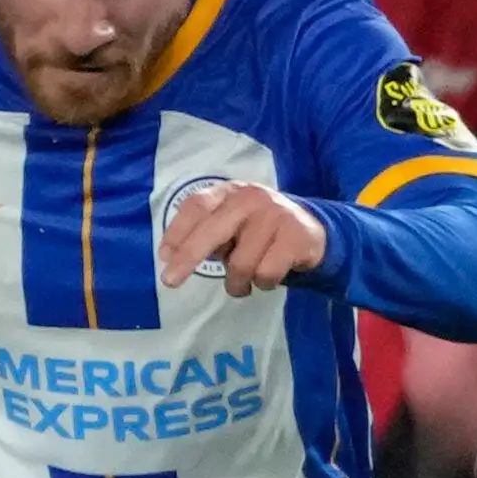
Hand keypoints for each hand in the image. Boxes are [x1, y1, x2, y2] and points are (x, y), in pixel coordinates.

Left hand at [157, 180, 329, 296]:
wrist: (312, 232)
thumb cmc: (261, 232)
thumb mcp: (233, 225)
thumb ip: (209, 235)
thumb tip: (175, 258)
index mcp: (230, 192)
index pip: (197, 206)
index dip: (177, 231)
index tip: (164, 256)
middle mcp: (251, 198)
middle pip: (212, 231)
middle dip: (188, 258)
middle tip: (169, 282)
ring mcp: (275, 215)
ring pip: (241, 264)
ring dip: (238, 284)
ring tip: (244, 283)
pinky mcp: (295, 236)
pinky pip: (266, 273)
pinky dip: (264, 284)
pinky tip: (269, 278)